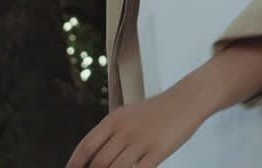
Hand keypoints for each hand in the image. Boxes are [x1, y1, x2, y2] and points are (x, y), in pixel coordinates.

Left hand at [65, 84, 210, 167]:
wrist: (186, 100)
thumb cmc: (158, 110)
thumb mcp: (129, 114)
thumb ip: (112, 132)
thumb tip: (94, 154)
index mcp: (115, 119)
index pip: (87, 145)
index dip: (75, 162)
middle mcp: (125, 130)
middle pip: (99, 162)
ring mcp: (141, 142)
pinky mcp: (157, 152)